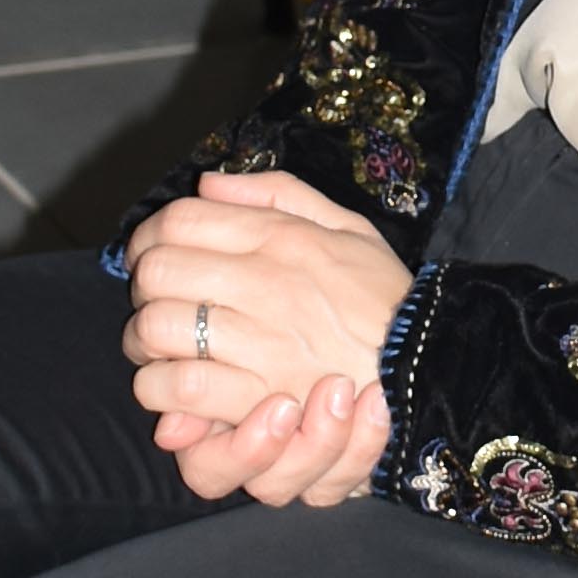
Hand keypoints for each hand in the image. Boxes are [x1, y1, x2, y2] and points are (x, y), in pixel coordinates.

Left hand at [124, 169, 408, 501]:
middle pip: (157, 271)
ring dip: (146, 343)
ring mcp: (260, 341)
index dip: (150, 237)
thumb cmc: (386, 299)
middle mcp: (266, 282)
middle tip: (156, 304)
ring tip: (162, 351)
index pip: (180, 220)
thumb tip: (209, 182)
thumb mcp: (347, 227)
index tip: (152, 254)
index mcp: (283, 237)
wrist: (433, 368)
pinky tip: (176, 392)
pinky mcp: (260, 395)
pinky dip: (163, 390)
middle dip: (143, 289)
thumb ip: (277, 194)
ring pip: (156, 329)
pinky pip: (180, 387)